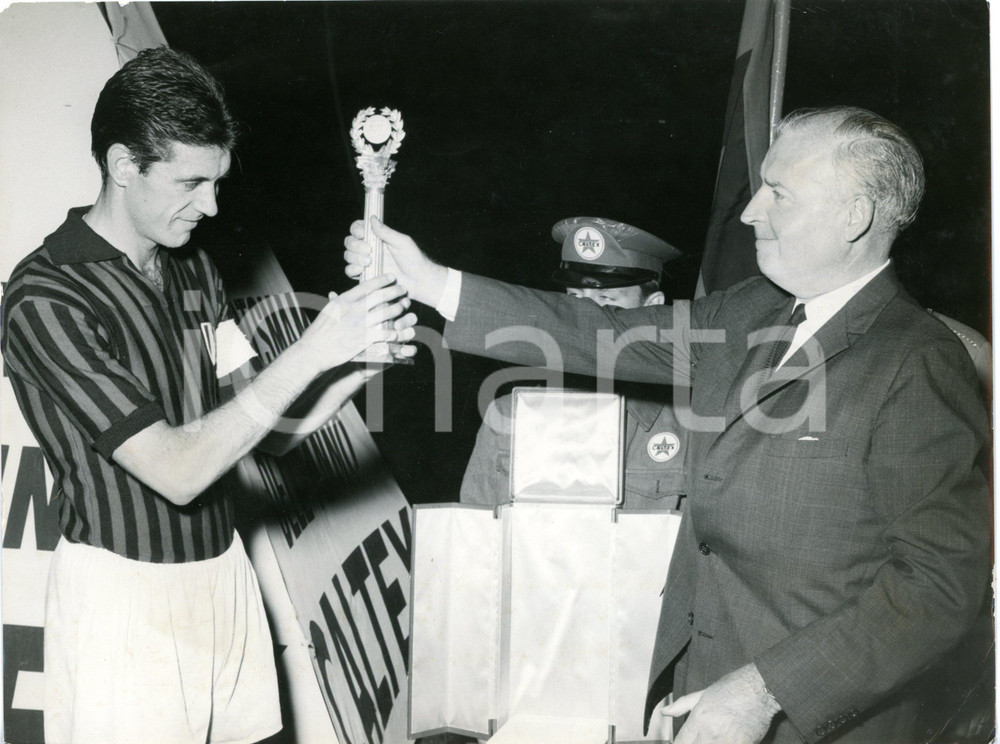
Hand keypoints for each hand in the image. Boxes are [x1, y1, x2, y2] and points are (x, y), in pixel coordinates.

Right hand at [298, 274, 416, 372]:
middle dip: (394, 291)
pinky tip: (397, 332)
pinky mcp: (363, 340)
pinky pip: (383, 333)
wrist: (313, 351)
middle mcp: (353, 310)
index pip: (366, 285)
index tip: (391, 277)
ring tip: (403, 307)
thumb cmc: (318, 332)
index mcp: (344, 301)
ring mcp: (359, 325)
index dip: (382, 280)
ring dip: (397, 309)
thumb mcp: (327, 311)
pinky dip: (392, 332)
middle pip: (380, 296)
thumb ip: (336, 302)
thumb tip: (336, 295)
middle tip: (403, 289)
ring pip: (385, 313)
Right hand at [344, 217, 448, 307]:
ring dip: (354, 257)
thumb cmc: (413, 259)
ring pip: (348, 256)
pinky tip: (361, 270)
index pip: (358, 228)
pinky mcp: (365, 275)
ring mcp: (365, 262)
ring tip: (368, 262)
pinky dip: (352, 269)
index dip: (356, 229)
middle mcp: (368, 248)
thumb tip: (372, 218)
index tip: (362, 233)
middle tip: (369, 250)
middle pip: (349, 242)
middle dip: (355, 245)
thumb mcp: (402, 242)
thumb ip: (386, 232)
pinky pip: (350, 271)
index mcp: (376, 237)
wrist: (417, 280)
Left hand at [660, 663, 779, 743]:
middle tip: (702, 739)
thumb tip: (664, 712)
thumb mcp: (702, 694)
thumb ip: (681, 706)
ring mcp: (725, 742)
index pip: (680, 743)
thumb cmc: (732, 688)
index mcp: (697, 720)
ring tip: (715, 738)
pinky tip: (728, 739)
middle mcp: (709, 733)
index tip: (684, 742)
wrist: (759, 689)